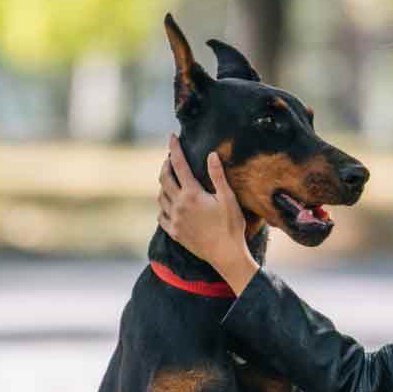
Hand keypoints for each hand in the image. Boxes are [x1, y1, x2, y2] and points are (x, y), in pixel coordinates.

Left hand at [157, 135, 256, 288]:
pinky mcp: (175, 233)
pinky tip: (168, 206)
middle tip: (169, 159)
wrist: (226, 254)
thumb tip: (210, 154)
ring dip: (164, 186)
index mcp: (192, 194)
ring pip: (161, 197)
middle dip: (165, 165)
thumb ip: (217, 175)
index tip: (171, 136)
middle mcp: (179, 205)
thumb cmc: (231, 226)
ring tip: (170, 181)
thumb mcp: (228, 198)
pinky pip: (161, 216)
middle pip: (164, 179)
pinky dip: (163, 207)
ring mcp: (175, 220)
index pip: (179, 165)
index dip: (174, 148)